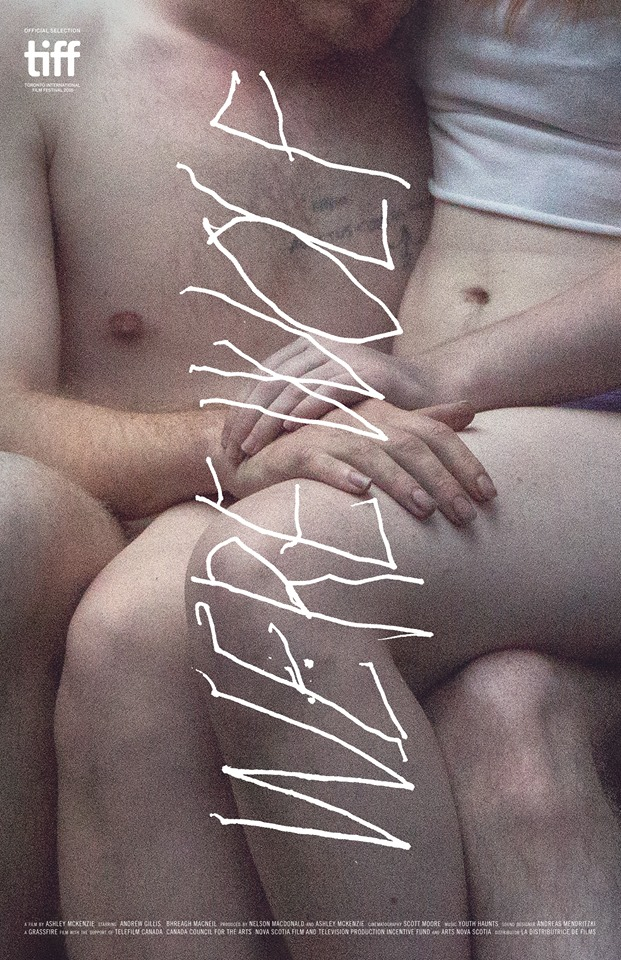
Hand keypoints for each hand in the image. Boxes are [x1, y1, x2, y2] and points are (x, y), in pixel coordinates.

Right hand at [220, 398, 495, 525]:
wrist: (261, 453)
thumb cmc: (327, 449)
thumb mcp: (379, 434)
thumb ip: (421, 423)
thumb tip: (469, 410)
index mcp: (382, 416)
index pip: (433, 434)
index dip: (464, 461)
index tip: (490, 495)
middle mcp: (358, 421)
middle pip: (409, 445)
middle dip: (442, 480)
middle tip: (467, 516)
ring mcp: (325, 434)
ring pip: (369, 454)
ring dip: (399, 481)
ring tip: (424, 510)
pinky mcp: (294, 452)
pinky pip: (319, 462)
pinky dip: (340, 475)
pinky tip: (360, 493)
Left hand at [222, 337, 427, 463]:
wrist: (429, 389)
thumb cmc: (374, 401)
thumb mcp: (329, 395)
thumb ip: (298, 399)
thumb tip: (256, 426)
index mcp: (306, 348)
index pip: (260, 378)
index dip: (240, 409)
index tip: (226, 441)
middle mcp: (320, 346)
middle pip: (269, 383)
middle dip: (246, 418)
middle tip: (231, 450)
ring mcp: (343, 357)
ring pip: (292, 389)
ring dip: (267, 420)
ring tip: (251, 448)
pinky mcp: (365, 373)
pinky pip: (326, 392)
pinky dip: (304, 410)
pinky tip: (288, 431)